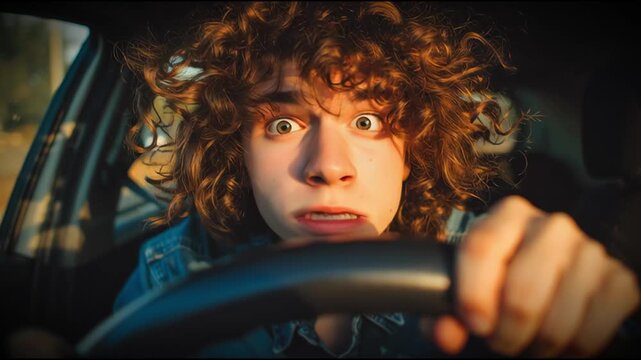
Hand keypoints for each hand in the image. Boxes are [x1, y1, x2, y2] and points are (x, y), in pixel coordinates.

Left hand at [423, 196, 640, 356]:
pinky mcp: (618, 279)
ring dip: (539, 344)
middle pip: (522, 289)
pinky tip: (559, 344)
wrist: (551, 279)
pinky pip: (595, 328)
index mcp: (508, 216)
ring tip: (528, 343)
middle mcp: (550, 226)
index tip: (474, 323)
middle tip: (500, 342)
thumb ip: (445, 309)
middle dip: (507, 330)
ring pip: (560, 317)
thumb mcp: (468, 288)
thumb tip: (445, 333)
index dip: (472, 294)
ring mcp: (589, 250)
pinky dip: (574, 348)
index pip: (481, 248)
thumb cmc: (503, 281)